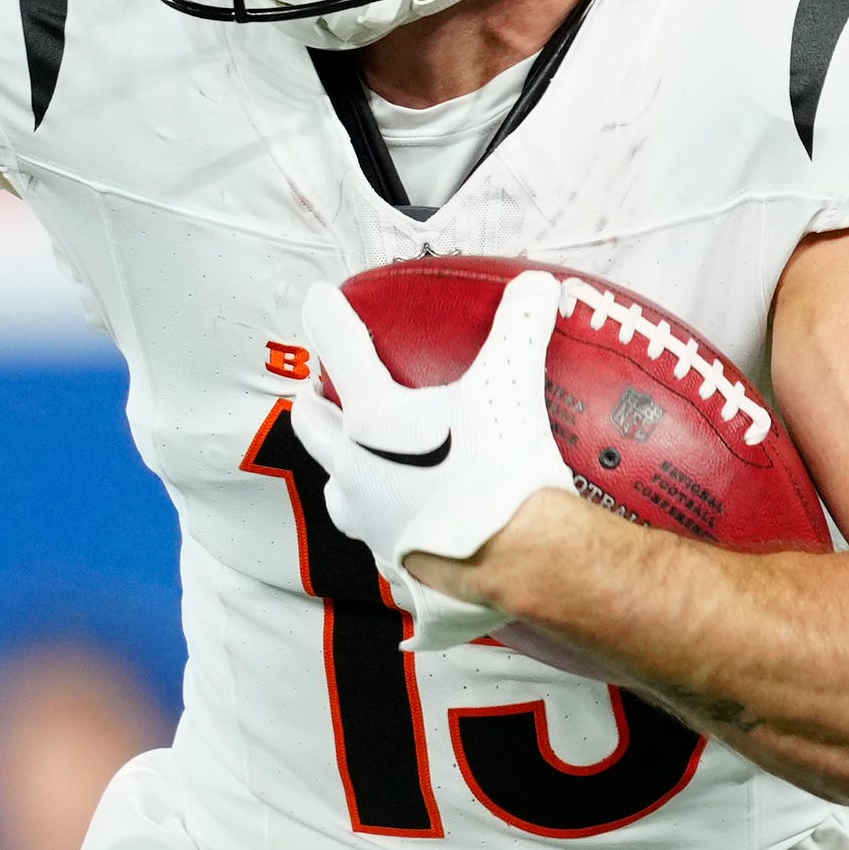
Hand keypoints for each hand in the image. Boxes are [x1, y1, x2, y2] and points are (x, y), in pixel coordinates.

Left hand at [293, 270, 569, 645]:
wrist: (518, 563)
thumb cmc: (502, 473)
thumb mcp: (512, 386)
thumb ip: (519, 329)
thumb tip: (537, 286)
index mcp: (372, 420)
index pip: (337, 347)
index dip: (325, 315)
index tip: (320, 300)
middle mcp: (355, 471)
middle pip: (312, 425)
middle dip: (314, 401)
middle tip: (322, 387)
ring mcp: (368, 522)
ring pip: (337, 489)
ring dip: (342, 468)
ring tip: (360, 458)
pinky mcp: (392, 562)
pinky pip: (378, 538)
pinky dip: (388, 522)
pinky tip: (411, 520)